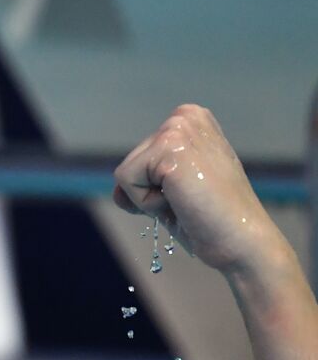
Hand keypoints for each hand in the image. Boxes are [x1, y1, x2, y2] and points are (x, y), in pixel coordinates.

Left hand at [111, 103, 276, 275]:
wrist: (242, 242)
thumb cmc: (213, 220)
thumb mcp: (174, 191)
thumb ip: (144, 182)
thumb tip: (117, 191)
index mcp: (191, 120)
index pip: (141, 158)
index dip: (156, 186)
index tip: (191, 194)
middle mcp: (184, 117)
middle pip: (130, 164)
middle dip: (151, 192)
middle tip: (191, 201)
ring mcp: (177, 129)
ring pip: (125, 174)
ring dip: (149, 199)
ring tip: (188, 201)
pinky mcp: (168, 148)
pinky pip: (126, 181)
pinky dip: (147, 203)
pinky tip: (182, 202)